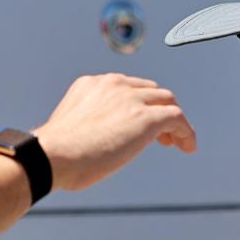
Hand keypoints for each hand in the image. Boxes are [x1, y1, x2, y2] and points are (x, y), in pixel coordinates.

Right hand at [33, 74, 196, 192]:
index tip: (141, 125)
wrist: (52, 155)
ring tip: (178, 143)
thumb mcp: (69, 129)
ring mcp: (131, 99)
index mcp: (93, 84)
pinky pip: (177, 118)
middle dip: (159, 110)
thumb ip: (87, 126)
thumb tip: (93, 144)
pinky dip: (186, 132)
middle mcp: (114, 85)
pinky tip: (188, 147)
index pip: (128, 87)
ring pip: (168, 101)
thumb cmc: (54, 153)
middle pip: (151, 91)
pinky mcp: (146, 118)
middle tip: (162, 136)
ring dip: (175, 121)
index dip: (140, 105)